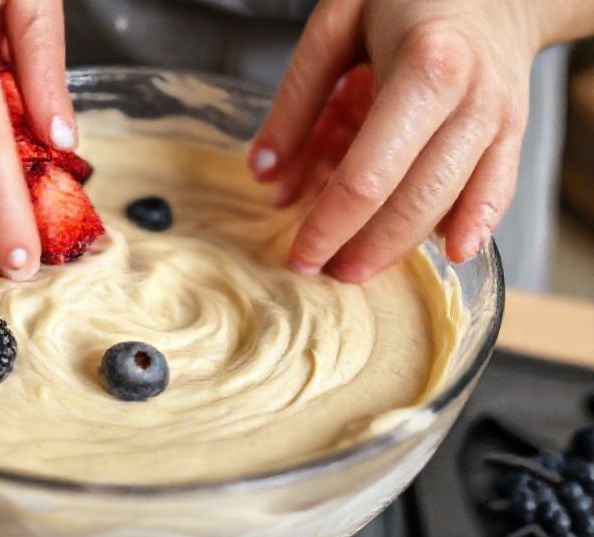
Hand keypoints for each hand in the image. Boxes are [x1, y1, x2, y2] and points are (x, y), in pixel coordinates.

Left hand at [249, 0, 541, 282]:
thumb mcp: (335, 26)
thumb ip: (296, 101)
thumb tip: (262, 172)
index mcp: (424, 68)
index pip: (367, 177)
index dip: (329, 226)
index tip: (299, 255)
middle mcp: (470, 100)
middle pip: (412, 201)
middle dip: (363, 247)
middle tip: (322, 271)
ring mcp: (499, 119)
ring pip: (450, 206)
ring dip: (401, 247)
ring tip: (357, 267)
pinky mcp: (514, 131)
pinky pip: (497, 191)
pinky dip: (473, 226)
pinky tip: (449, 253)